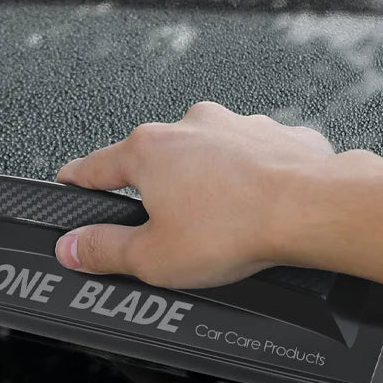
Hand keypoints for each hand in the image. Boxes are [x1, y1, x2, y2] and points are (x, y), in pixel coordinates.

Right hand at [54, 102, 335, 288]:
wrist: (315, 210)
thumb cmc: (236, 229)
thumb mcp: (153, 257)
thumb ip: (105, 251)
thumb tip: (72, 248)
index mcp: (150, 151)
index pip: (96, 166)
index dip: (77, 178)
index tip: (67, 180)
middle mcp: (190, 127)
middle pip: (154, 160)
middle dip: (152, 189)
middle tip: (157, 225)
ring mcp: (236, 126)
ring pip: (204, 155)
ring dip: (201, 182)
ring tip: (213, 222)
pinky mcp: (274, 136)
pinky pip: (248, 157)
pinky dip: (244, 179)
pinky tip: (251, 207)